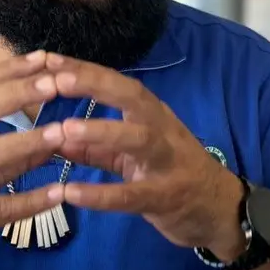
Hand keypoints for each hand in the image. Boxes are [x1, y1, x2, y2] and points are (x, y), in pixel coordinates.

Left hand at [38, 54, 245, 257]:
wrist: (219, 210)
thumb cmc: (174, 175)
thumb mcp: (134, 157)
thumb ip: (96, 149)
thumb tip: (55, 139)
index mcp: (152, 116)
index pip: (118, 84)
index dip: (85, 70)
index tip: (49, 59)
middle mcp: (162, 130)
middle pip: (132, 98)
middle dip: (95, 85)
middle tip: (56, 80)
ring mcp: (167, 163)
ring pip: (138, 139)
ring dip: (101, 131)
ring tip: (63, 130)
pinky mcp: (165, 197)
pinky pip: (131, 195)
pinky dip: (101, 195)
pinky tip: (70, 194)